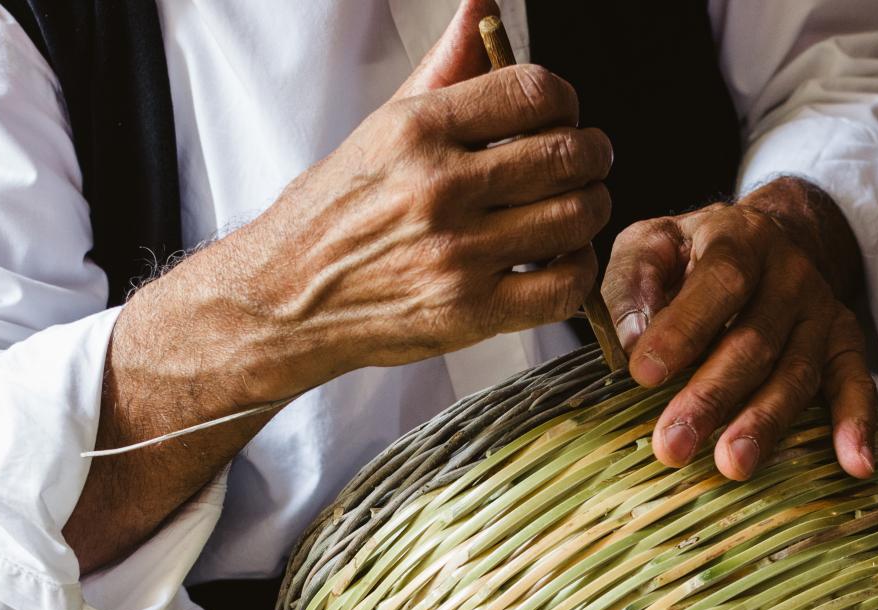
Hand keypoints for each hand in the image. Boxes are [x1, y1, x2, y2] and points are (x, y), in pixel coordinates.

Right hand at [177, 0, 610, 404]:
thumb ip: (443, 69)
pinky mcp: (469, 311)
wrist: (284, 299)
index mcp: (416, 130)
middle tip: (587, 162)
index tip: (563, 115)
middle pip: (567, 153)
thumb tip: (482, 5)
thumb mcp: (380, 130)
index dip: (566, 100)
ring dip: (591, 209)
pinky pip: (564, 285)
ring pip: (574, 217)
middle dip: (593, 153)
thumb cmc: (333, 214)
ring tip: (575, 209)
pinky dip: (579, 269)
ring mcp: (456, 253)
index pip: (533, 90)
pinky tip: (562, 259)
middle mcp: (437, 187)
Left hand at [601, 177, 876, 481]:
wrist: (770, 235)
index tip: (644, 374)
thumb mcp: (651, 243)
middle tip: (673, 445)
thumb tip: (632, 341)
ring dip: (765, 423)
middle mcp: (789, 275)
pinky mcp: (843, 342)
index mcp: (739, 240)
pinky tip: (855, 464)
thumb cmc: (692, 253)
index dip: (683, 329)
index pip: (719, 283)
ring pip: (797, 372)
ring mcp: (820, 311)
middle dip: (712, 396)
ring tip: (734, 465)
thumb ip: (633, 283)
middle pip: (755, 340)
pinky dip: (857, 424)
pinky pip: (855, 384)